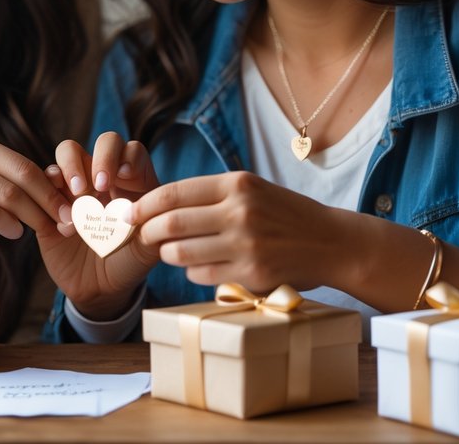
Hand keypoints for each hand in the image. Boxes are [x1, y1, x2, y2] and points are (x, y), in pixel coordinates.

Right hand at [35, 131, 160, 320]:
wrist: (98, 290)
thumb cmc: (127, 265)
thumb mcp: (146, 250)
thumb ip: (152, 227)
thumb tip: (152, 207)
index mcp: (134, 183)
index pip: (132, 151)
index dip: (127, 157)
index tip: (124, 176)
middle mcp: (105, 177)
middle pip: (104, 142)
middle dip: (101, 157)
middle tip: (97, 186)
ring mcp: (76, 186)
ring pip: (68, 151)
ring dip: (71, 167)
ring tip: (77, 195)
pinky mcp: (50, 200)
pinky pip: (42, 180)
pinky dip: (48, 191)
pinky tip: (61, 223)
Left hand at [130, 171, 349, 293]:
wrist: (330, 242)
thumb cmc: (284, 215)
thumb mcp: (251, 190)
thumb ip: (211, 195)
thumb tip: (158, 204)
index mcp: (237, 183)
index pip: (174, 193)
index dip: (144, 204)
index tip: (128, 212)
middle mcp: (240, 211)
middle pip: (171, 223)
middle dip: (147, 231)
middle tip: (140, 235)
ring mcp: (245, 243)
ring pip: (180, 252)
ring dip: (166, 253)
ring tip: (167, 251)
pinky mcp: (251, 272)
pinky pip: (201, 275)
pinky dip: (191, 271)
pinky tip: (198, 266)